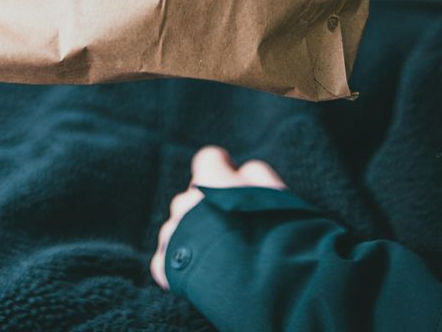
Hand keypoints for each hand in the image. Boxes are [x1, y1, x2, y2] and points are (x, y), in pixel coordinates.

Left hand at [150, 144, 286, 289]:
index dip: (222, 168)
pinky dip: (179, 267)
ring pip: (177, 228)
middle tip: (232, 230)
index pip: (209, 159)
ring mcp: (172, 234)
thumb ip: (256, 173)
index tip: (234, 180)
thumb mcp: (276, 193)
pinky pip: (166, 260)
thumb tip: (243, 170)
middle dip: (207, 208)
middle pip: (191, 197)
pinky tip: (201, 278)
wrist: (256, 282)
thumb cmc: (269, 233)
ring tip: (220, 259)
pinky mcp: (165, 266)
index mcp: (210, 179)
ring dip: (193, 237)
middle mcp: (185, 201)